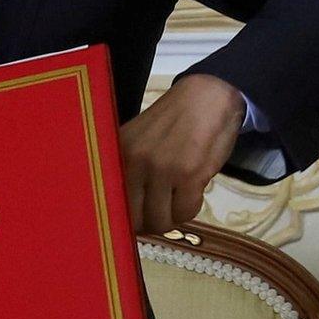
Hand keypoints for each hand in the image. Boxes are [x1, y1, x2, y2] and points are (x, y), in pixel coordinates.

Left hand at [118, 73, 244, 234]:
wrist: (208, 96)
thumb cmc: (174, 121)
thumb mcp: (139, 141)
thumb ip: (128, 170)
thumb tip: (124, 212)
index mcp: (119, 154)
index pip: (111, 204)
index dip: (126, 220)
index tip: (139, 219)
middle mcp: (136, 162)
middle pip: (136, 219)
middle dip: (150, 223)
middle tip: (163, 212)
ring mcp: (163, 169)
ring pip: (161, 220)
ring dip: (173, 217)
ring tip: (180, 200)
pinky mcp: (190, 175)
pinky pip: (186, 212)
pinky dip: (191, 209)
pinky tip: (194, 192)